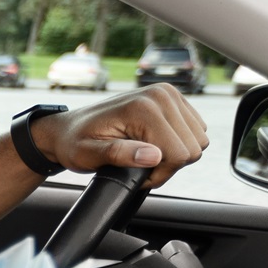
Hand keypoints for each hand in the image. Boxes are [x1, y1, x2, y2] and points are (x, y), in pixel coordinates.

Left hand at [32, 84, 208, 187]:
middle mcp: (161, 95)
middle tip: (139, 165)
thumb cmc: (75, 143)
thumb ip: (119, 154)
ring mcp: (169, 94)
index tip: (136, 173)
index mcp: (143, 107)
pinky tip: (153, 143)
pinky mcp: (173, 99)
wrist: (69, 128)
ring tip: (144, 154)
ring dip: (174, 154)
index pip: (179, 154)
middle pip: (193, 147)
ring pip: (198, 140)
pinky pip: (196, 130)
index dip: (160, 173)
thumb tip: (153, 156)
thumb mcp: (88, 154)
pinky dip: (178, 143)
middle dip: (168, 164)